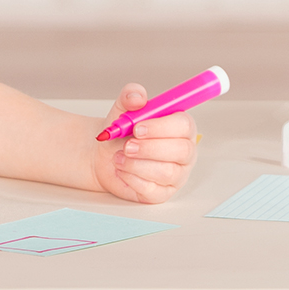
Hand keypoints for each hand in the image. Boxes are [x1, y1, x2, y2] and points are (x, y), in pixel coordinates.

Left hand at [90, 83, 196, 204]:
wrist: (104, 157)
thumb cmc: (121, 134)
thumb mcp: (123, 110)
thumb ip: (131, 96)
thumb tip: (138, 97)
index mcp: (181, 128)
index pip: (184, 125)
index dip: (162, 127)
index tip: (138, 127)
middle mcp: (184, 152)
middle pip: (181, 150)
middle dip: (150, 148)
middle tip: (128, 145)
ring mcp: (176, 175)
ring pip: (167, 172)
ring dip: (137, 164)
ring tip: (119, 157)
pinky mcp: (162, 193)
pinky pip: (153, 190)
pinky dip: (132, 179)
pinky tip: (122, 170)